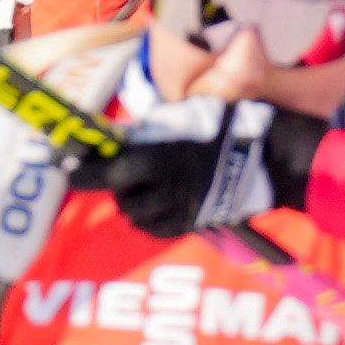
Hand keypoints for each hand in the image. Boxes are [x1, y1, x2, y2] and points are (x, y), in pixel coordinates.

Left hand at [67, 97, 324, 238]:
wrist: (280, 157)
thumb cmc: (234, 124)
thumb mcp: (189, 114)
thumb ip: (152, 129)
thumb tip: (119, 135)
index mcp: (158, 156)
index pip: (104, 171)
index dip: (79, 172)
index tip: (64, 166)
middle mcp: (164, 187)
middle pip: (119, 196)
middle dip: (112, 183)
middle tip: (116, 170)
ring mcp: (180, 209)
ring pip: (135, 215)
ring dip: (132, 202)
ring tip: (142, 186)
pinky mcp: (194, 224)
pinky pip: (156, 229)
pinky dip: (149, 219)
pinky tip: (156, 205)